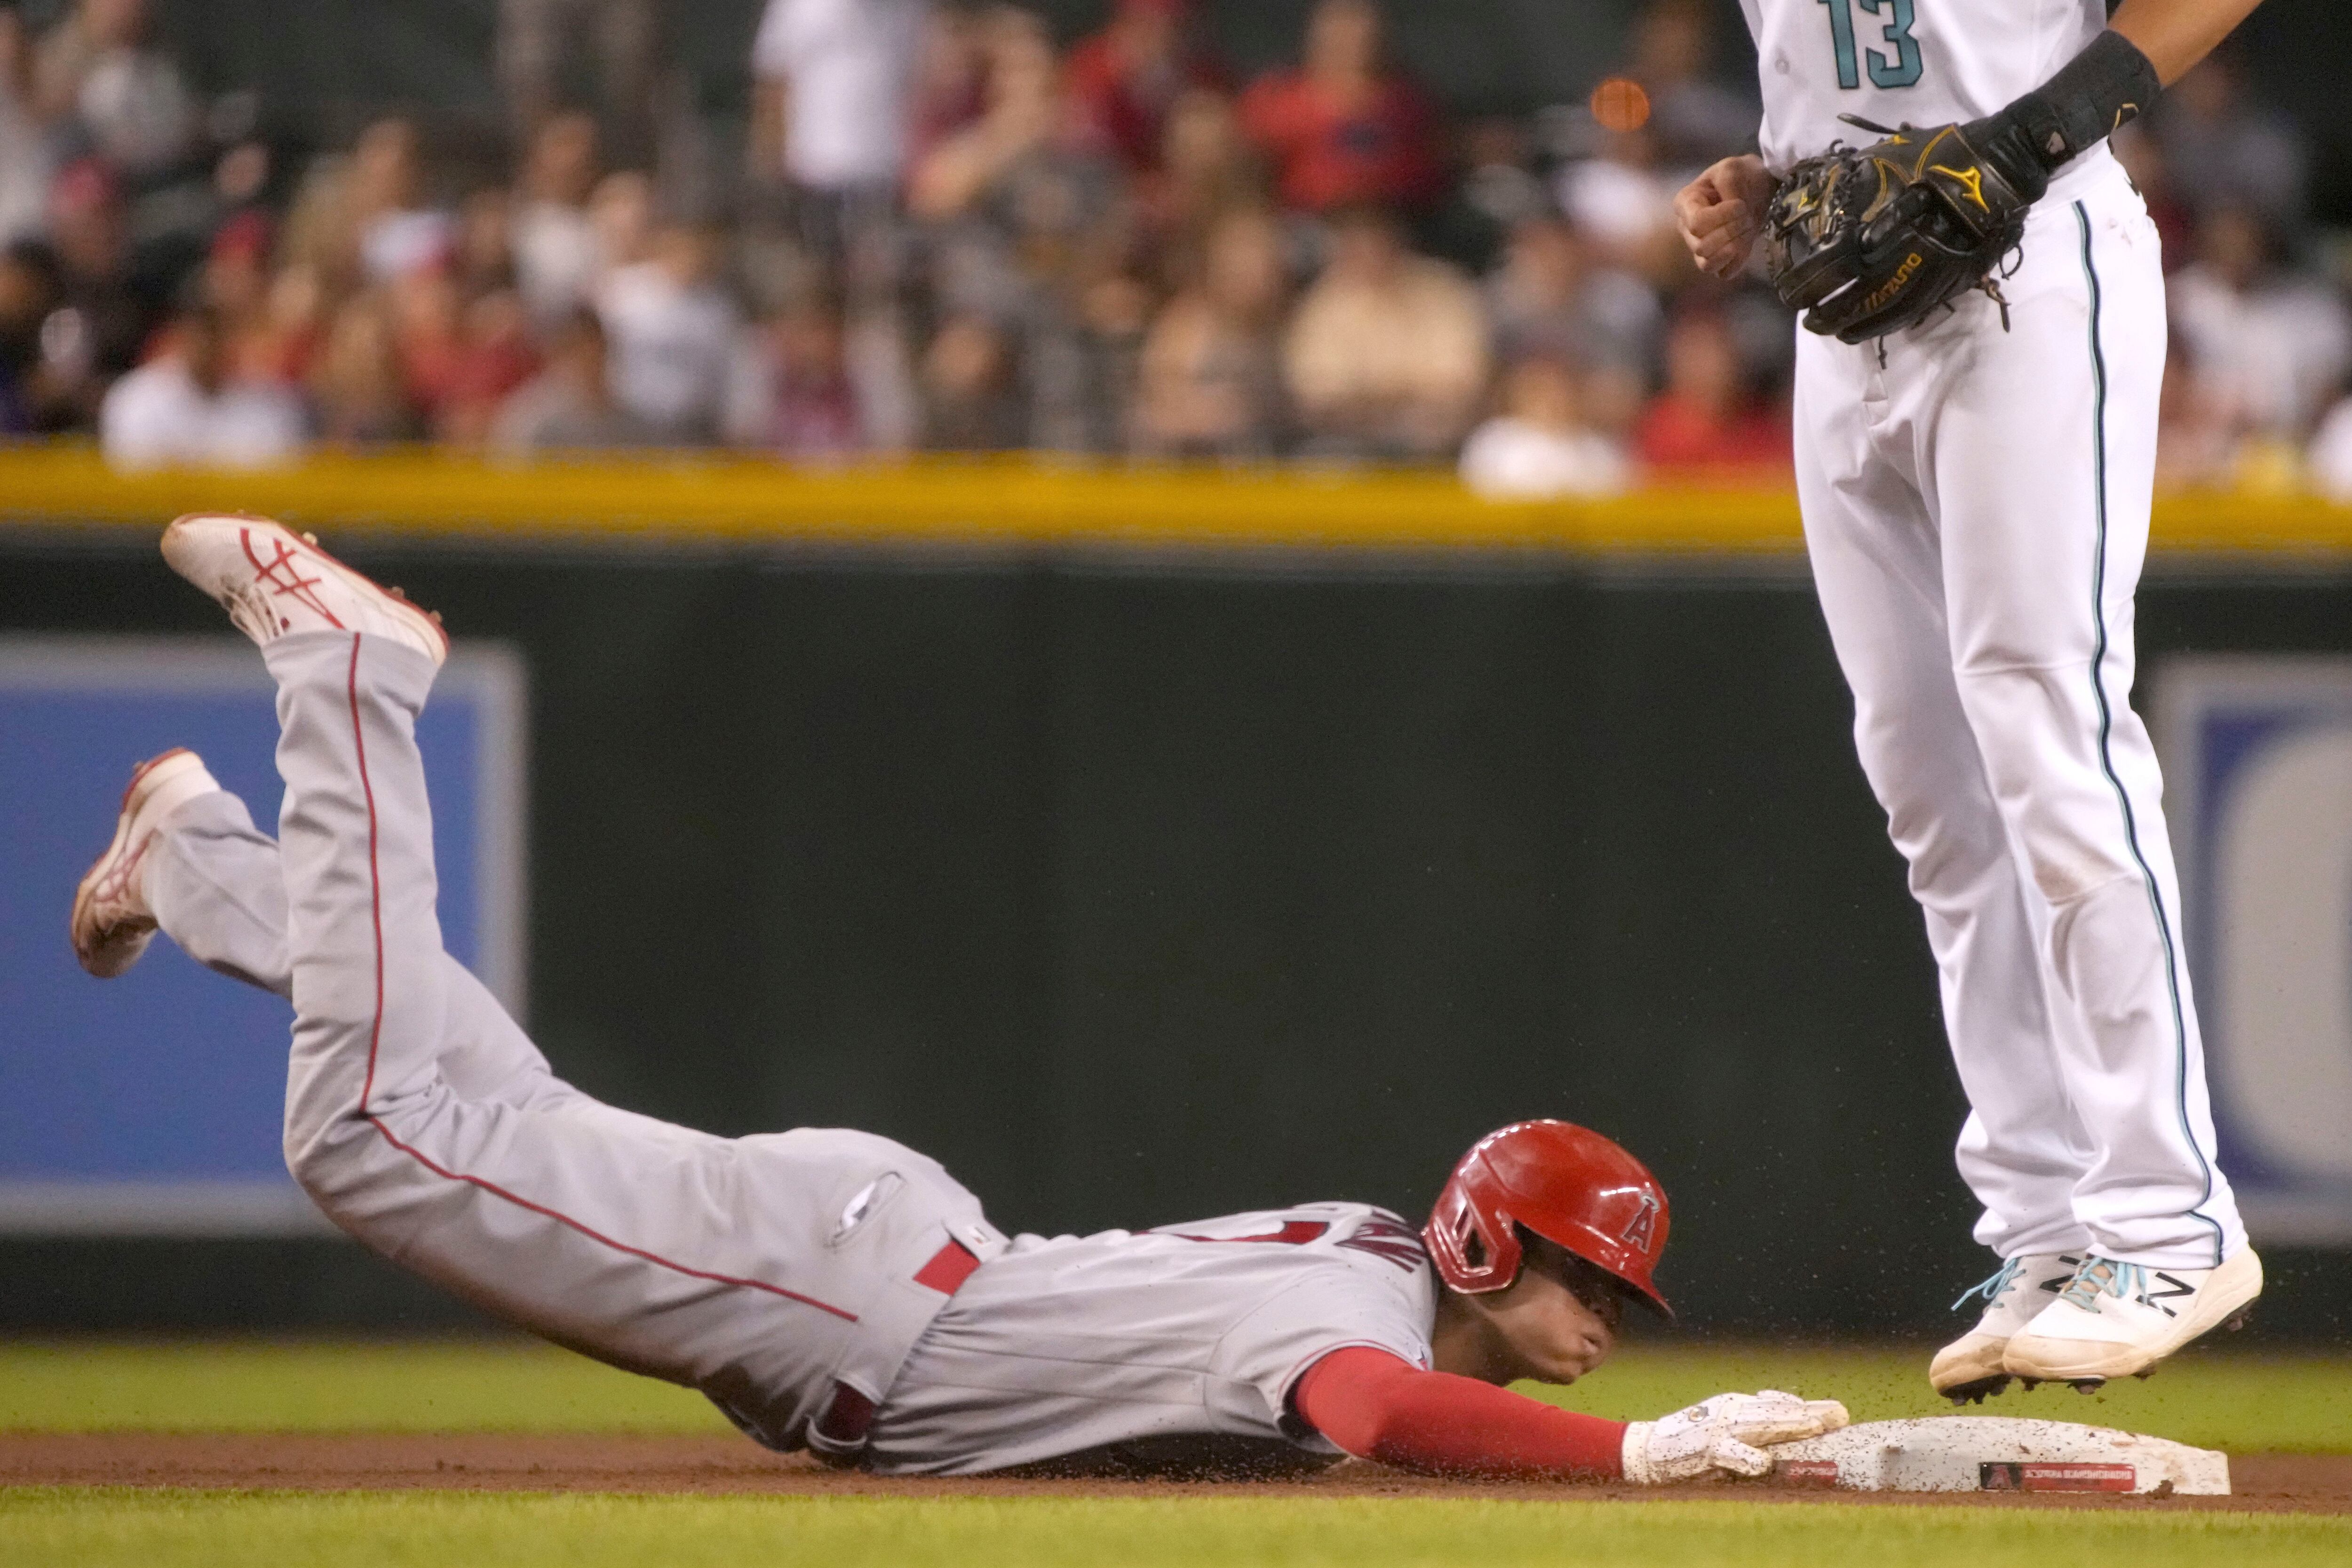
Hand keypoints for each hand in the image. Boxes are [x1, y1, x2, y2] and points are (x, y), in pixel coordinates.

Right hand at [1620, 1389, 1849, 1483]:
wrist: (1650, 1451)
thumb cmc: (1692, 1441)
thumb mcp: (1726, 1427)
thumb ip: (1753, 1425)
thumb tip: (1788, 1417)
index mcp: (1737, 1407)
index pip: (1777, 1406)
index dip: (1807, 1408)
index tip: (1838, 1412)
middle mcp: (1730, 1412)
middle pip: (1775, 1412)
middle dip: (1808, 1413)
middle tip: (1840, 1414)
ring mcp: (1718, 1429)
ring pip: (1758, 1426)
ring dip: (1787, 1425)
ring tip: (1814, 1426)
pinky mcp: (1704, 1449)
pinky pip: (1729, 1454)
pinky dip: (1746, 1458)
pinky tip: (1765, 1463)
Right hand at [1673, 155, 1776, 278]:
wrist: (1759, 187)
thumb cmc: (1742, 175)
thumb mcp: (1733, 169)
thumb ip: (1729, 186)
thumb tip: (1734, 210)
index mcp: (1685, 204)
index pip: (1697, 224)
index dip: (1723, 217)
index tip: (1742, 205)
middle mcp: (1687, 229)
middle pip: (1702, 246)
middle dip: (1731, 231)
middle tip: (1748, 216)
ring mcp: (1700, 248)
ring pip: (1708, 264)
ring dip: (1734, 247)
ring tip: (1747, 229)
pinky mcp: (1718, 261)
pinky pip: (1723, 273)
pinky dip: (1738, 261)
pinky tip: (1745, 244)